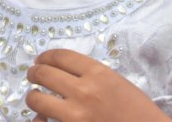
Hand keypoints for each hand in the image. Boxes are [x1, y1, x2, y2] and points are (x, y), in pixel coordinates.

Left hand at [27, 49, 170, 121]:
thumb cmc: (139, 112)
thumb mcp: (117, 84)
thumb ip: (90, 76)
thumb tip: (62, 72)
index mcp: (98, 74)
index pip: (59, 56)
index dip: (45, 57)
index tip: (40, 60)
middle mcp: (84, 91)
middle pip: (43, 73)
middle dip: (33, 74)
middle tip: (33, 76)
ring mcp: (75, 114)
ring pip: (36, 99)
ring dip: (32, 97)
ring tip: (35, 97)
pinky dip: (38, 120)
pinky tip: (41, 118)